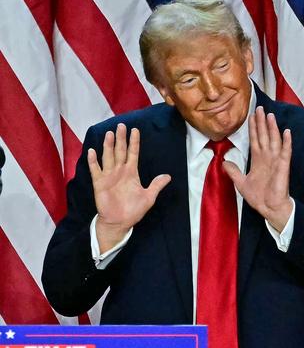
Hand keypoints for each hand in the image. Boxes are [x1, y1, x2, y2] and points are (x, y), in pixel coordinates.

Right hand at [88, 123, 170, 251]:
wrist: (119, 222)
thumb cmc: (133, 210)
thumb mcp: (149, 197)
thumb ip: (156, 185)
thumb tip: (168, 176)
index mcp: (131, 173)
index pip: (133, 153)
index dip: (134, 142)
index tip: (135, 130)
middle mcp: (120, 171)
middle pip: (120, 151)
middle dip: (121, 138)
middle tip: (121, 125)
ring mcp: (109, 176)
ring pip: (108, 157)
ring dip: (108, 145)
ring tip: (109, 133)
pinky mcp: (100, 183)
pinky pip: (95, 170)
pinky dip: (93, 161)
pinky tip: (91, 151)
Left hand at [223, 107, 292, 231]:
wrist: (269, 208)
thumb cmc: (259, 197)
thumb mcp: (241, 183)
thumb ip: (233, 172)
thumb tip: (224, 162)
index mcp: (258, 160)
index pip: (255, 139)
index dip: (253, 128)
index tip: (251, 116)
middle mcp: (267, 157)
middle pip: (264, 136)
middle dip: (261, 122)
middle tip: (259, 108)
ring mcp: (276, 161)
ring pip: (273, 140)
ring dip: (272, 128)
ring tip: (270, 115)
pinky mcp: (282, 166)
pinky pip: (285, 152)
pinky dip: (286, 142)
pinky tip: (286, 132)